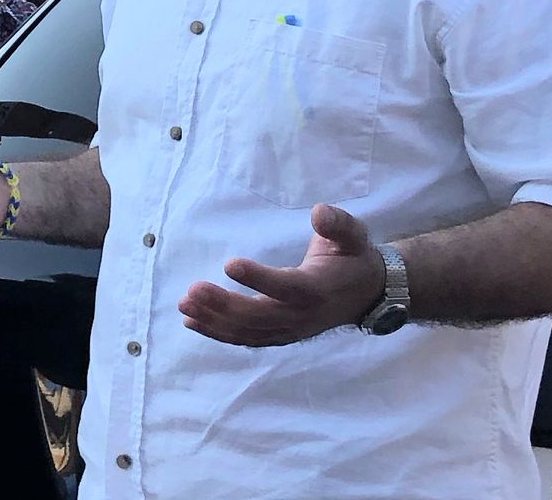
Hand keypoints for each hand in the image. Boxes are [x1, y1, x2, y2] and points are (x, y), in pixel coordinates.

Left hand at [178, 204, 385, 347]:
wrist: (367, 294)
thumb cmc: (353, 258)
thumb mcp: (353, 236)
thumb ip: (338, 224)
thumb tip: (320, 212)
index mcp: (316, 289)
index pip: (285, 287)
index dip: (258, 278)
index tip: (229, 263)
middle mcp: (301, 315)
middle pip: (259, 316)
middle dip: (224, 305)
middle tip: (192, 291)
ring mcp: (290, 329)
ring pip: (249, 331)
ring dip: (215, 320)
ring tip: (184, 305)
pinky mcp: (280, 335)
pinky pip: (248, 338)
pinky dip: (220, 333)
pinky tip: (192, 322)